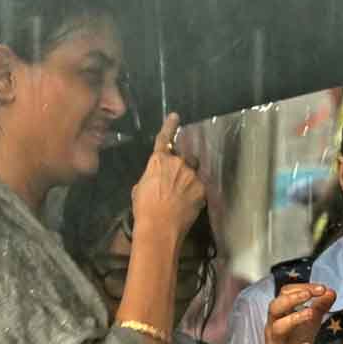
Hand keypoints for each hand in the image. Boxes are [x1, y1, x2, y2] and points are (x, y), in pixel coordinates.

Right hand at [131, 113, 205, 244]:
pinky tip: (187, 205)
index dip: (169, 125)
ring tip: (181, 196)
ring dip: (190, 179)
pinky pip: (200, 187)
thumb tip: (157, 178)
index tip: (175, 116)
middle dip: (182, 166)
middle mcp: (178, 163)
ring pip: (194, 172)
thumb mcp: (140, 187)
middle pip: (184, 158)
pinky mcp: (202, 190)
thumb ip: (152, 176)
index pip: (164, 138)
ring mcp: (192, 176)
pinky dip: (195, 194)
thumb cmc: (143, 208)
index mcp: (159, 160)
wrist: (159, 227)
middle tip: (176, 182)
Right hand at [257, 283, 336, 343]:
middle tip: (310, 294)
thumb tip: (331, 292)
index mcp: (280, 315)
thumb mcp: (308, 324)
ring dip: (294, 319)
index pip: (285, 293)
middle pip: (275, 306)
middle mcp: (274, 326)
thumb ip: (319, 308)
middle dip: (293, 298)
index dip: (302, 287)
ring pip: (277, 327)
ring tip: (310, 314)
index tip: (321, 288)